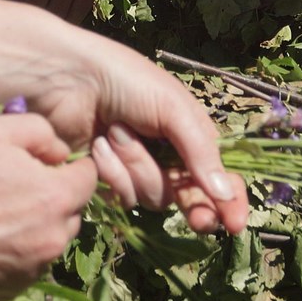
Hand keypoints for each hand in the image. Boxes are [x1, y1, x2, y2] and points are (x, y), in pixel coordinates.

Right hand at [0, 113, 98, 300]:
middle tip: (6, 185)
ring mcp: (30, 272)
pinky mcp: (8, 292)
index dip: (66, 165)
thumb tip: (59, 152)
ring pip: (47, 241)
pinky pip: (23, 267)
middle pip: (70, 212)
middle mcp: (51, 241)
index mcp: (54, 198)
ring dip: (31, 226)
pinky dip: (10, 253)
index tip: (40, 162)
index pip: (89, 178)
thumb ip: (38, 131)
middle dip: (49, 196)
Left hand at [22, 29, 248, 235]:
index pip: (219, 176)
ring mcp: (135, 168)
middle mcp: (165, 154)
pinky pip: (123, 196)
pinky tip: (98, 144)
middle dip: (195, 208)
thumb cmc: (123, 79)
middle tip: (199, 219)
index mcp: (188, 133)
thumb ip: (200, 151)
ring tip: (116, 132)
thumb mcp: (171, 107)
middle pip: (190, 197)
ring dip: (137, 166)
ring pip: (155, 196)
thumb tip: (225, 195)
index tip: (235, 223)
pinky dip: (113, 172)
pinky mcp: (106, 179)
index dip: (230, 200)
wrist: (66, 78)